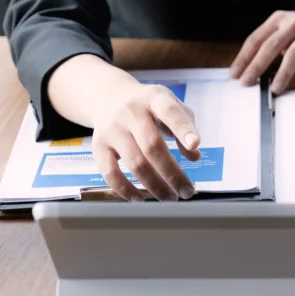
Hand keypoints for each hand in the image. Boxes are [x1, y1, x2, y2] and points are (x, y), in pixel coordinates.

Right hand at [90, 83, 201, 201]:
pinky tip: (140, 198)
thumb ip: (185, 126)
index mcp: (155, 98)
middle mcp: (131, 112)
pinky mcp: (98, 145)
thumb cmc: (148, 106)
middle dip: (173, 173)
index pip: (170, 113)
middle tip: (187, 191)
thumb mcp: (170, 105)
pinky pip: (110, 172)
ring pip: (135, 163)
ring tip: (170, 197)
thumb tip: (195, 156)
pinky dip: (125, 189)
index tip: (195, 145)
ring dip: (155, 185)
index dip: (183, 129)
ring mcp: (113, 129)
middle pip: (153, 146)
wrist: (108, 97)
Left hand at [229, 9, 294, 93]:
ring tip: (276, 88)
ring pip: (294, 52)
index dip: (244, 57)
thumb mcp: (287, 30)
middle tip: (248, 82)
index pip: (257, 38)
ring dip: (283, 72)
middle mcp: (293, 22)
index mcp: (279, 19)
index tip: (235, 74)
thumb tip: (252, 68)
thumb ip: (272, 44)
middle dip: (257, 65)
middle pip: (271, 45)